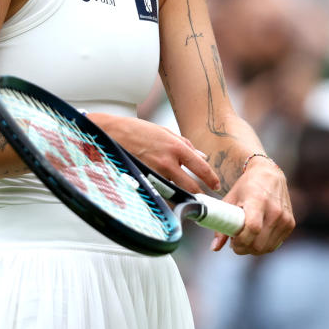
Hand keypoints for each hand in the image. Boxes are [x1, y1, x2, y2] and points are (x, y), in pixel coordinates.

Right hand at [90, 114, 219, 193]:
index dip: (211, 178)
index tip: (215, 184)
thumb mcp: (165, 132)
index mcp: (176, 147)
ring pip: (174, 191)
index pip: (201, 167)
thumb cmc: (137, 131)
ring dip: (181, 195)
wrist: (112, 134)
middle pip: (190, 186)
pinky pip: (160, 192)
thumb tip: (201, 156)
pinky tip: (165, 192)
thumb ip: (185, 145)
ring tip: (185, 196)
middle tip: (204, 198)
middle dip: (199, 194)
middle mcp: (167, 162)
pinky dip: (165, 193)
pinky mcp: (144, 181)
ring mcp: (155, 173)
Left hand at [212, 156, 293, 254]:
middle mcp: (274, 210)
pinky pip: (275, 244)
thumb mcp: (230, 200)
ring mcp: (285, 217)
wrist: (269, 174)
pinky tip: (257, 235)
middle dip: (244, 248)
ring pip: (267, 248)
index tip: (232, 241)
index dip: (240, 241)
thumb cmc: (246, 187)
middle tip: (236, 241)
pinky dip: (264, 245)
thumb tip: (214, 248)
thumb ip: (222, 224)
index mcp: (258, 200)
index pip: (252, 229)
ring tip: (246, 237)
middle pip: (259, 244)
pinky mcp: (290, 223)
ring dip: (253, 248)